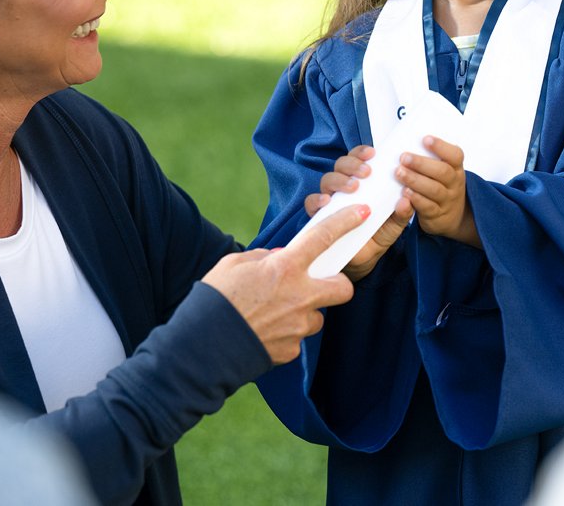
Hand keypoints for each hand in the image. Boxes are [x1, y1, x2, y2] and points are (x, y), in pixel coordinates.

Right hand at [201, 206, 366, 363]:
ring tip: (275, 313)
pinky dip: (286, 333)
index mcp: (285, 268)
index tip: (362, 213)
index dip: (346, 221)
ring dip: (304, 312)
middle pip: (343, 288)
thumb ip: (264, 258)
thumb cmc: (215, 298)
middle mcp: (300, 296)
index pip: (324, 238)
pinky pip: (297, 338)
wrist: (202, 347)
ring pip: (317, 316)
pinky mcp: (292, 350)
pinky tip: (265, 331)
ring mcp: (298, 325)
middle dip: (337, 284)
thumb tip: (278, 260)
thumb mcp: (235, 264)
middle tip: (318, 284)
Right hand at [306, 145, 412, 281]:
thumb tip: (407, 198)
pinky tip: (327, 201)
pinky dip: (317, 199)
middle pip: (341, 165)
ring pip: (327, 180)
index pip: (358, 159)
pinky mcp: (318, 216)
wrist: (365, 259)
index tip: (373, 153)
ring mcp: (330, 200)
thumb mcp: (395, 223)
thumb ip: (403, 212)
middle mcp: (344, 186)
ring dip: (339, 180)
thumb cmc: (379, 233)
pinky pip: (311, 203)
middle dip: (352, 164)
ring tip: (353, 187)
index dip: (362, 152)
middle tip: (366, 173)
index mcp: (362, 181)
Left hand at [396, 135, 479, 247]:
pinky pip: (428, 207)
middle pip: (443, 172)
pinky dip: (416, 199)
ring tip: (399, 173)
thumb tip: (407, 140)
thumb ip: (430, 158)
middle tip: (403, 157)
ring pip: (434, 190)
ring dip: (415, 180)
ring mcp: (447, 200)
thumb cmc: (440, 186)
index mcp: (456, 168)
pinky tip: (405, 193)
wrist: (452, 217)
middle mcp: (454, 183)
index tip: (425, 139)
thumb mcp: (442, 171)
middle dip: (422, 163)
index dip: (441, 146)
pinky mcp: (437, 215)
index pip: (455, 155)